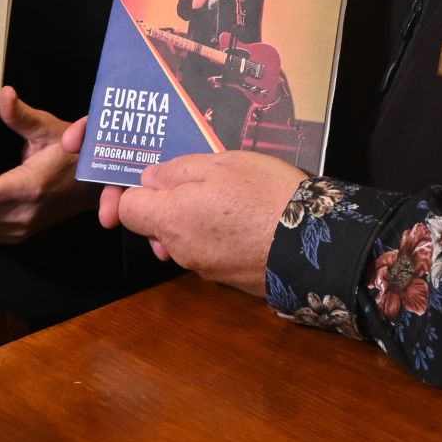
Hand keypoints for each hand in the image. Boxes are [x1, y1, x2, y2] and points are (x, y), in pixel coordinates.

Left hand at [92, 151, 305, 296]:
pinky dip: (217, 236)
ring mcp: (206, 268)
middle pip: (155, 226)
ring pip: (183, 239)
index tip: (149, 178)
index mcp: (171, 218)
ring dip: (194, 219)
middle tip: (199, 179)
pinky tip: (243, 219)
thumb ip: (178, 170)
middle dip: (168, 204)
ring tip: (227, 196)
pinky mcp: (230, 279)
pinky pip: (210, 252)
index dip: (130, 190)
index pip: (126, 209)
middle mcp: (181, 250)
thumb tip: (150, 178)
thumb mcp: (222, 162)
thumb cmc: (266, 195)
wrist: (315, 242)